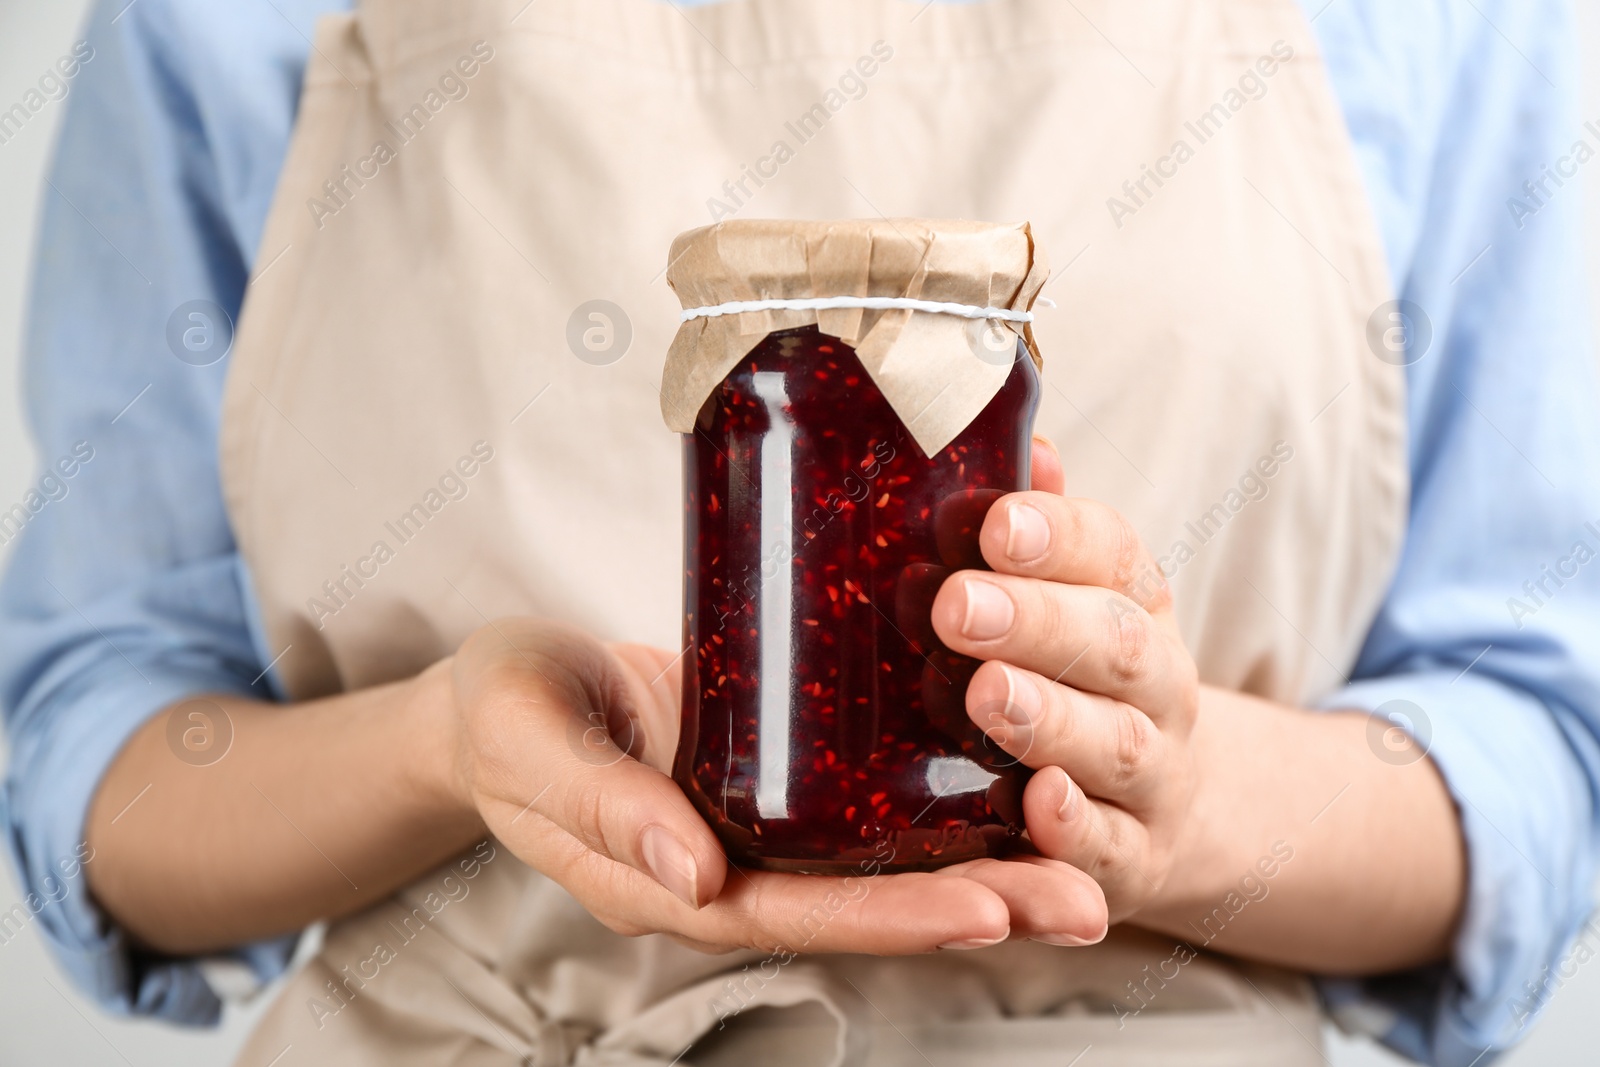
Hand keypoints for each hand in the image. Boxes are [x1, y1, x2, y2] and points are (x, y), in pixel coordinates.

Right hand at [446, 619, 1107, 953]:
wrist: (504, 691)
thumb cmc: (504, 714)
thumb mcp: (528, 747)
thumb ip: (598, 806)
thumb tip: (692, 875)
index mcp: (668, 880)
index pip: (794, 915)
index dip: (890, 918)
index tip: (987, 909)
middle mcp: (729, 870)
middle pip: (863, 904)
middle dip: (976, 907)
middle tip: (1085, 901)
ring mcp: (758, 829)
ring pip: (880, 862)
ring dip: (983, 866)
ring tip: (1085, 862)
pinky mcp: (779, 777)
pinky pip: (866, 805)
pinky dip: (940, 806)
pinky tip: (1014, 783)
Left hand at [931, 439, 1199, 923]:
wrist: (1177, 806)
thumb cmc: (1081, 678)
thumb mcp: (1070, 598)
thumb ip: (1037, 531)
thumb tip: (1019, 435)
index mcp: (1132, 604)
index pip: (1113, 553)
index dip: (1061, 535)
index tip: (998, 522)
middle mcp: (1155, 683)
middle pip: (1115, 644)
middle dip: (1039, 622)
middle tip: (958, 607)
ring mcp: (1153, 775)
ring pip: (1115, 744)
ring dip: (1052, 719)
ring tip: (988, 695)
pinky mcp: (1136, 858)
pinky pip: (1113, 849)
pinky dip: (1079, 830)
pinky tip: (1039, 806)